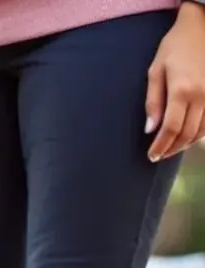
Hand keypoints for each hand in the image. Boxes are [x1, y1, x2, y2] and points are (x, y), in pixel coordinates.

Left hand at [145, 2, 204, 161]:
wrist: (201, 27)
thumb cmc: (174, 47)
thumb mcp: (155, 71)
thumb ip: (153, 101)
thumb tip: (151, 129)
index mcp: (182, 90)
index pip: (171, 128)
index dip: (161, 146)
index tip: (151, 156)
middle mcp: (202, 95)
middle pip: (187, 133)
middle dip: (171, 148)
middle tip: (158, 156)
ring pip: (202, 130)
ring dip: (185, 144)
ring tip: (170, 149)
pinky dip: (199, 133)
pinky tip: (187, 137)